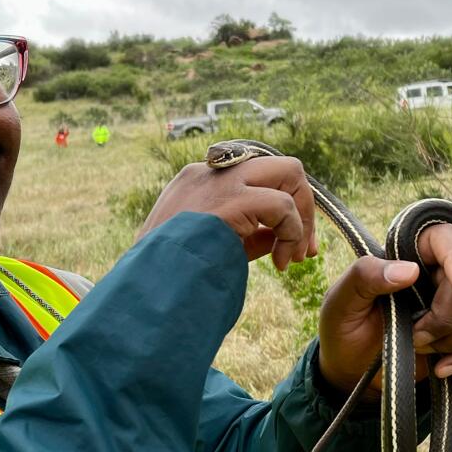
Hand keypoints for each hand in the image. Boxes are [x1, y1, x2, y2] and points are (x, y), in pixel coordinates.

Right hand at [137, 157, 317, 270]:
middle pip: (280, 167)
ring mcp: (222, 181)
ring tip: (295, 258)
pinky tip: (281, 263)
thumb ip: (245, 236)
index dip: (284, 209)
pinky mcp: (233, 198)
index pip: (257, 178)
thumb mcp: (210, 247)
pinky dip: (292, 233)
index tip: (291, 248)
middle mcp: (212, 172)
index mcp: (199, 181)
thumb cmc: (167, 274)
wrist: (144, 285)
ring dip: (303, 218)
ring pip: (290, 172)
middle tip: (306, 250)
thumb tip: (277, 237)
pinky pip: (283, 205)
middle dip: (303, 205)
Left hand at [317, 223, 451, 394]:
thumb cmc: (343, 326)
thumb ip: (366, 277)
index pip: (448, 238)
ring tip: (420, 348)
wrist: (351, 369)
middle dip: (448, 316)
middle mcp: (439, 271)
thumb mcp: (340, 300)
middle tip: (415, 335)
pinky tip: (440, 369)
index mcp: (409, 252)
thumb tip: (410, 270)